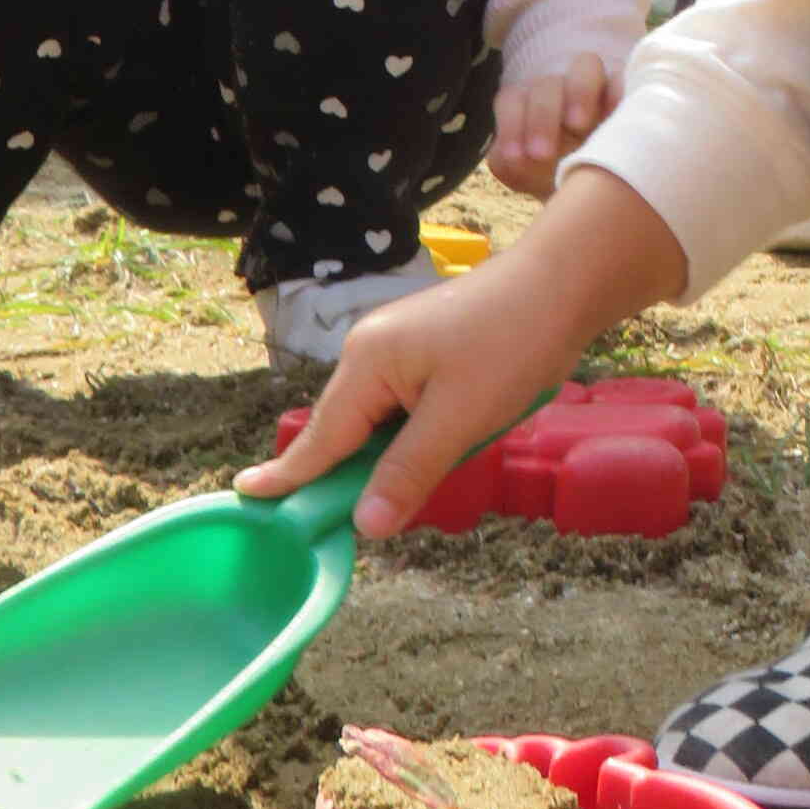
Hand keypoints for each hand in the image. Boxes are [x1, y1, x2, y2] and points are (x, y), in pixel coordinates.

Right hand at [235, 166, 688, 535]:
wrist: (564, 283)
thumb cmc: (512, 344)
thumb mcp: (458, 419)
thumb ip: (408, 471)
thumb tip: (363, 525)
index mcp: (367, 363)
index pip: (320, 437)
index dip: (289, 475)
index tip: (246, 495)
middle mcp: (371, 351)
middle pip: (347, 432)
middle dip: (358, 473)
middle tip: (365, 518)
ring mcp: (400, 346)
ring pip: (380, 422)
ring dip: (399, 453)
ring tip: (429, 471)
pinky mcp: (428, 350)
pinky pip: (406, 406)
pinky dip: (418, 432)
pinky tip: (450, 441)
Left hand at [487, 53, 617, 198]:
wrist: (599, 191)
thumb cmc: (556, 177)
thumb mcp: (530, 176)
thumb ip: (510, 165)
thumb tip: (510, 158)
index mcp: (529, 105)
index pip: (512, 99)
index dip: (510, 125)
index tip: (515, 157)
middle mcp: (561, 90)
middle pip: (546, 85)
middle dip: (542, 116)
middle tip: (542, 154)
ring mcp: (598, 87)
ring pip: (584, 65)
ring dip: (579, 92)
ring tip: (577, 125)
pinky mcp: (629, 91)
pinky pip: (622, 77)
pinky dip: (616, 91)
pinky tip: (615, 115)